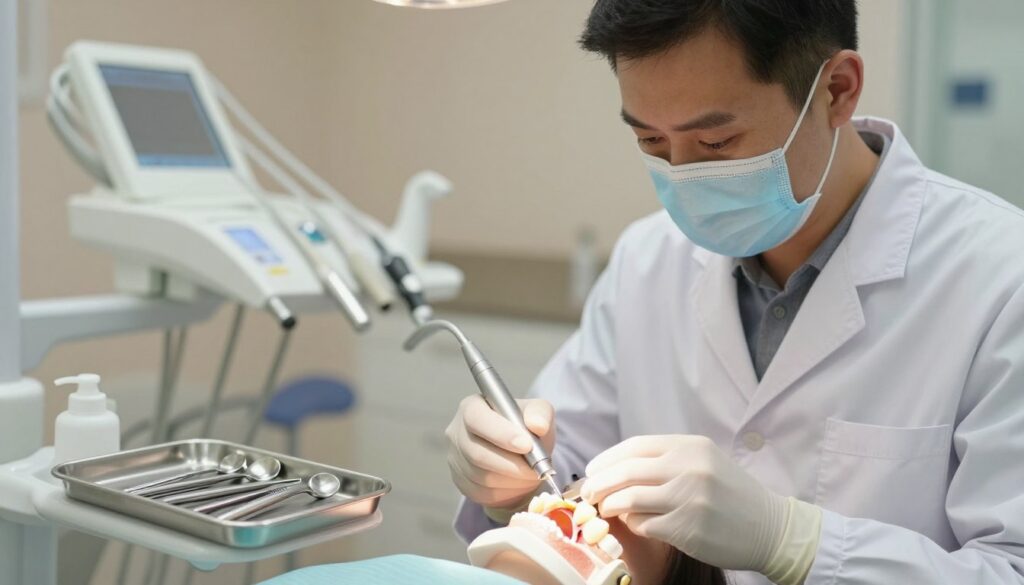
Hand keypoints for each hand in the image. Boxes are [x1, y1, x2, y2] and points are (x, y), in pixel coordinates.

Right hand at [446, 395, 555, 510]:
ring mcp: (455, 458)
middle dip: (510, 464)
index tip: (526, 445)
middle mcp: (457, 431)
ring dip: (511, 479)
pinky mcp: (459, 481)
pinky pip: (481, 492)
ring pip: (481, 476)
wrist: (520, 456)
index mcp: (472, 407)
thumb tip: (537, 425)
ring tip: (530, 474)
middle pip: (476, 452)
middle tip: (535, 469)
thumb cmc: (526, 429)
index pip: (477, 419)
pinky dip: (505, 492)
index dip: (500, 433)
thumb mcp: (538, 412)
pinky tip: (518, 484)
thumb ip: (540, 413)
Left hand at [581, 435, 791, 572]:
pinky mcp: (687, 528)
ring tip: (605, 509)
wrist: (770, 527)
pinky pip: (644, 524)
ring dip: (610, 504)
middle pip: (626, 471)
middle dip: (599, 482)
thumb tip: (616, 467)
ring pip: (629, 498)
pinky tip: (636, 523)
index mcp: (691, 446)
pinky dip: (633, 524)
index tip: (592, 469)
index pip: (635, 446)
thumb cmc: (731, 494)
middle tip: (588, 493)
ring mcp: (688, 499)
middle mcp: (689, 468)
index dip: (607, 458)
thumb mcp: (704, 461)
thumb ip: (666, 459)